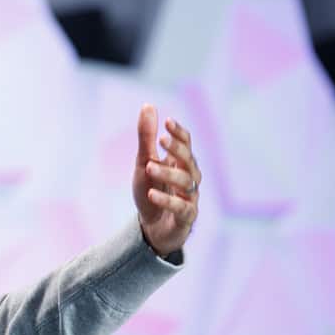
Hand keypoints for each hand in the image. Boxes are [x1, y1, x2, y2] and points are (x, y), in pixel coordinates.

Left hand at [131, 104, 200, 256]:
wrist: (151, 229)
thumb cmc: (151, 191)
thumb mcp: (143, 162)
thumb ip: (146, 137)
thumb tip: (148, 105)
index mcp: (181, 163)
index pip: (186, 144)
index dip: (179, 133)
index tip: (167, 122)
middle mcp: (190, 178)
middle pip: (189, 160)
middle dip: (177, 149)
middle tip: (161, 140)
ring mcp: (190, 198)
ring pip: (186, 182)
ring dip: (168, 173)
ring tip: (149, 167)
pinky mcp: (186, 217)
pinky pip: (181, 207)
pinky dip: (167, 200)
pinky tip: (152, 193)